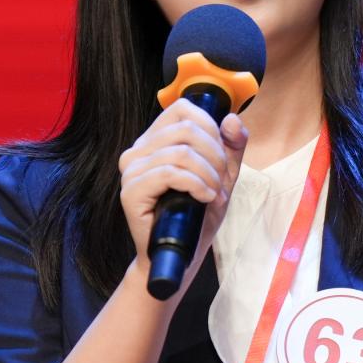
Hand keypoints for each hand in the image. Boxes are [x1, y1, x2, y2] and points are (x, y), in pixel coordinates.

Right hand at [118, 98, 248, 281]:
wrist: (181, 254)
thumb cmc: (197, 214)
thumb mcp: (222, 175)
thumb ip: (232, 145)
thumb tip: (232, 118)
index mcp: (154, 140)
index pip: (183, 109)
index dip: (211, 127)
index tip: (221, 157)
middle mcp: (138, 150)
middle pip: (186, 129)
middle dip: (215, 155)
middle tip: (221, 181)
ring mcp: (131, 170)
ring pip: (181, 152)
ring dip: (208, 174)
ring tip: (214, 194)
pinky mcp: (132, 192)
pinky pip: (170, 173)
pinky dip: (196, 184)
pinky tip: (205, 197)